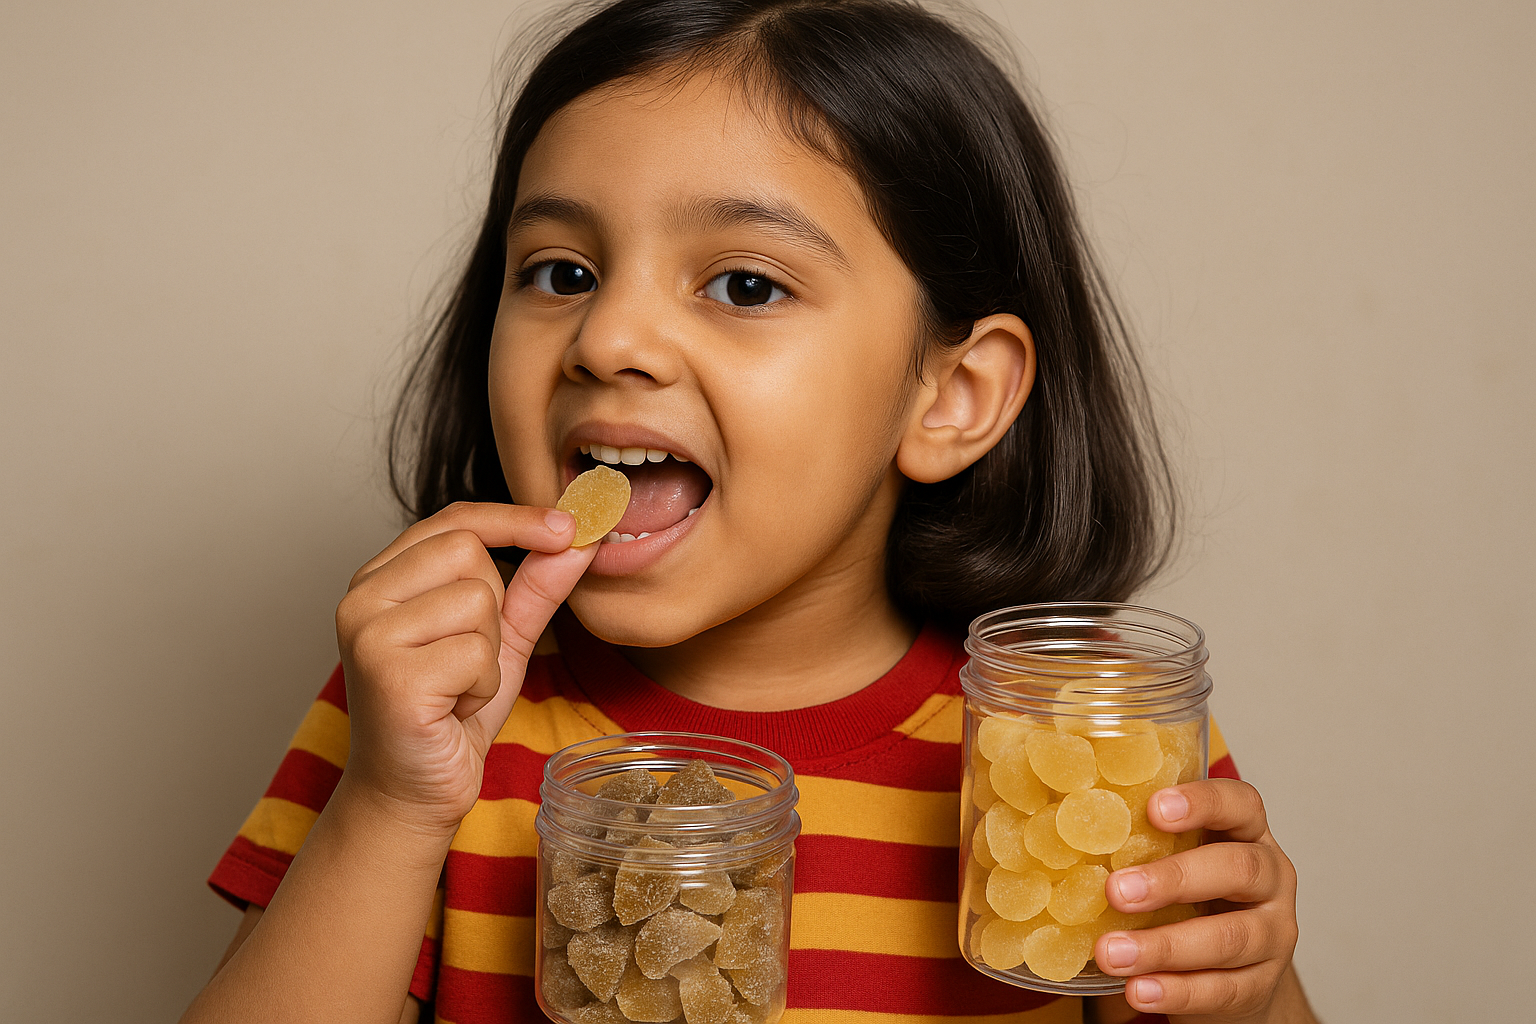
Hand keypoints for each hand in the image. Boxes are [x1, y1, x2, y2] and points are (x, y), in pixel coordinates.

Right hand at [334, 501, 595, 833]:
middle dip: (493, 608)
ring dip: (488, 655)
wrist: (412, 794)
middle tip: (467, 661)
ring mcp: (367, 633)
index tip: (568, 525)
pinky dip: (481, 687)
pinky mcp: (388, 675)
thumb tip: (579, 539)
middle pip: (469, 552)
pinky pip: (476, 653)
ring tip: (456, 688)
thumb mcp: (500, 640)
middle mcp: (362, 596)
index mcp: (381, 578)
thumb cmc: (449, 716)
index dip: (515, 519)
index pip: (455, 519)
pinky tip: (452, 711)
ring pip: (476, 601)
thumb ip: (534, 588)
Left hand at [1093, 779, 1305, 1022]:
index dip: (1202, 802)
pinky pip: (1222, 989)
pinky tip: (1138, 989)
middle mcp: (1269, 878)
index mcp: (1244, 834)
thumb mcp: (1167, 858)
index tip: (1154, 809)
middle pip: (1238, 870)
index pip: (1239, 803)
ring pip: (1228, 937)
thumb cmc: (1189, 898)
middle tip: (1116, 890)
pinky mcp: (1260, 985)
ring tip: (1110, 953)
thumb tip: (1031, 818)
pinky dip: (1176, 991)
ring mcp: (1271, 934)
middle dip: (1174, 879)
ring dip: (1163, 946)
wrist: (1232, 968)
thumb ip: (1129, 838)